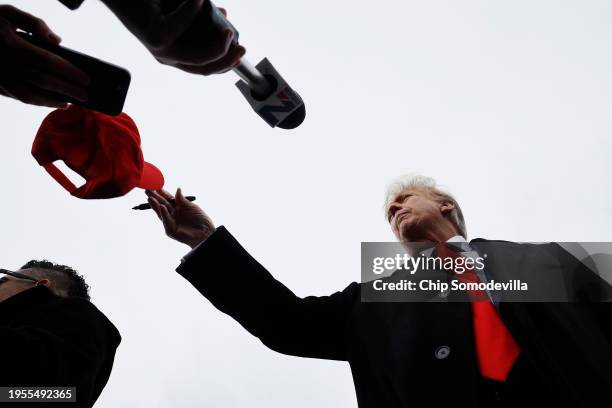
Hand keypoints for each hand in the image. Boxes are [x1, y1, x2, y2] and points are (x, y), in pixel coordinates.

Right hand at [0, 5, 89, 107]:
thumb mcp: (8, 13)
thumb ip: (34, 23)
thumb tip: (57, 41)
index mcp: (11, 44)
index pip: (48, 61)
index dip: (69, 72)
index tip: (87, 79)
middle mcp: (4, 63)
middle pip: (43, 81)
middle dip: (67, 90)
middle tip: (86, 96)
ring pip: (29, 96)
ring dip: (51, 102)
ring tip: (69, 103)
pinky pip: (18, 98)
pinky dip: (37, 102)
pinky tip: (50, 100)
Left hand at [102, 0, 244, 75]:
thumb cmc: (149, 2)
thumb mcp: (181, 11)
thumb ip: (200, 17)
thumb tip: (223, 13)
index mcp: (173, 54)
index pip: (204, 69)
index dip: (225, 64)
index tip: (240, 51)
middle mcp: (166, 56)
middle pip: (205, 69)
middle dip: (227, 60)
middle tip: (241, 46)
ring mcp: (161, 49)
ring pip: (199, 57)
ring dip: (218, 45)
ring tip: (226, 26)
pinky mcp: (156, 37)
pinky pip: (184, 23)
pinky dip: (194, 8)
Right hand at [146, 188, 215, 247]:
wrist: (206, 232)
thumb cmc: (200, 219)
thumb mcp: (191, 206)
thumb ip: (182, 200)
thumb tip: (177, 189)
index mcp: (177, 207)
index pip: (167, 199)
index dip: (162, 193)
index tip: (156, 185)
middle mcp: (172, 214)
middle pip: (161, 204)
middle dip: (154, 197)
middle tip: (147, 190)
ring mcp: (171, 222)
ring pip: (161, 213)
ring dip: (155, 205)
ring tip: (150, 198)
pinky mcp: (171, 230)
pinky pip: (166, 221)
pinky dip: (164, 214)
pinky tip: (162, 207)